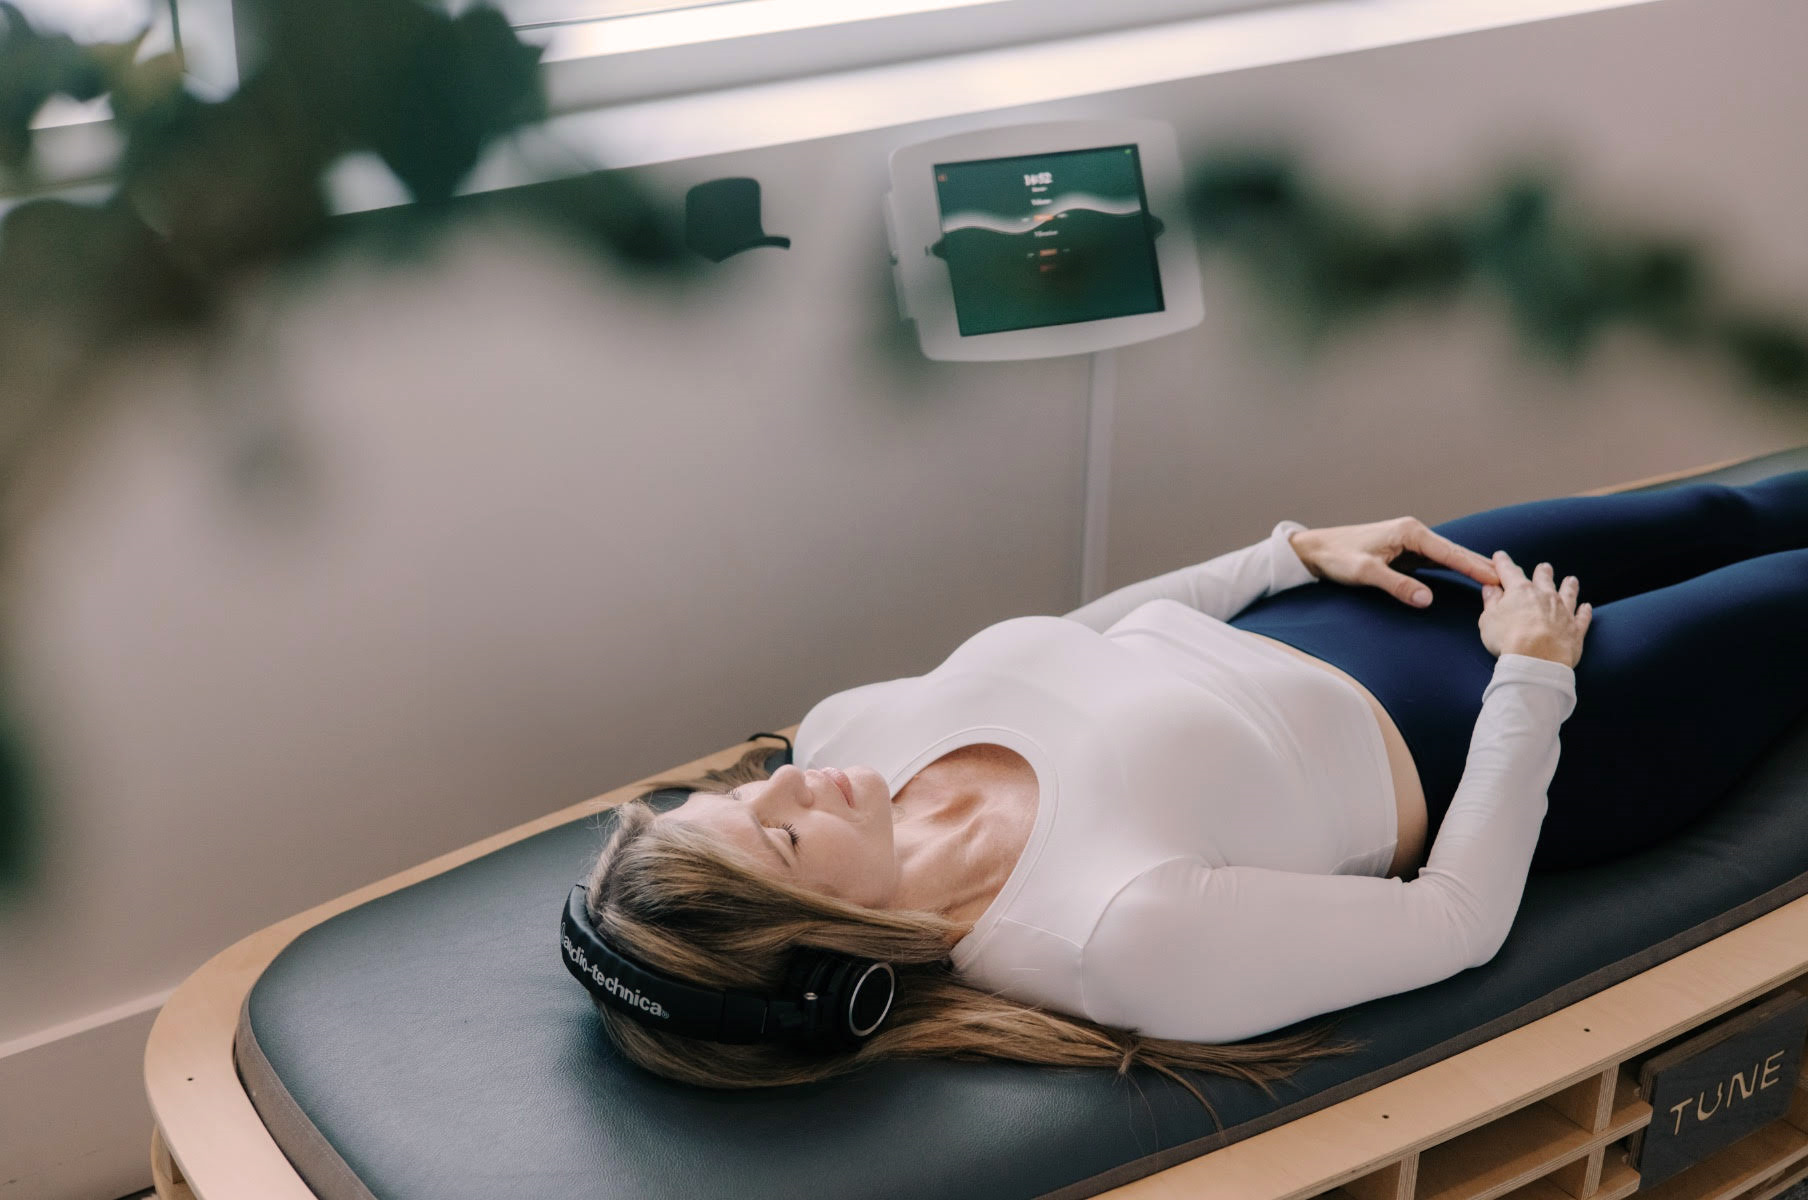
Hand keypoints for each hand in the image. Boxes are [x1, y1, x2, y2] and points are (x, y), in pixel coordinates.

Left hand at [1288, 517, 1499, 607]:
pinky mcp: (1405, 553)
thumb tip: (1427, 599)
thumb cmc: (1337, 557)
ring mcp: (1410, 542)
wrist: (1315, 549)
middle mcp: (1414, 533)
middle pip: (1455, 552)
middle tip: (1511, 581)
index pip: (1450, 552)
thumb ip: (1397, 585)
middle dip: (1482, 566)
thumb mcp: (1365, 573)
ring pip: (1448, 557)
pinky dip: (1454, 570)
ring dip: (1471, 568)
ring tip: (1499, 582)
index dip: (1475, 566)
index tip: (1498, 577)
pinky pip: (1436, 562)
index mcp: (1410, 532)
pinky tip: (1469, 578)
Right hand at [1479, 551, 1592, 667]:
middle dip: (1542, 572)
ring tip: (1571, 580)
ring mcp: (1563, 611)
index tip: (1500, 556)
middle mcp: (1545, 596)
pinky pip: (1582, 617)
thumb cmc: (1508, 639)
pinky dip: (1584, 611)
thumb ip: (1491, 602)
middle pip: (1544, 579)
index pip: (1509, 571)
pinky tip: (1586, 607)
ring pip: (1568, 594)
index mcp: (1520, 591)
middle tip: (1544, 567)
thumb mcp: (1489, 619)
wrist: (1536, 660)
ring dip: (1569, 586)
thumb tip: (1490, 588)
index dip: (1503, 563)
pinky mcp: (1575, 629)